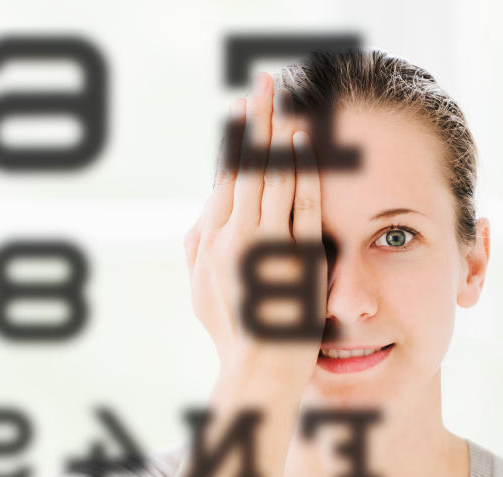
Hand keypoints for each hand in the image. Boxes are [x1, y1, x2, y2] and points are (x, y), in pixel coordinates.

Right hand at [182, 71, 325, 392]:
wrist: (260, 367)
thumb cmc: (233, 336)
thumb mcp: (201, 294)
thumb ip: (197, 253)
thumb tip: (197, 220)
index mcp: (208, 241)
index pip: (224, 179)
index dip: (236, 144)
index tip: (244, 114)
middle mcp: (233, 234)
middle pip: (245, 165)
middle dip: (255, 120)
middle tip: (263, 83)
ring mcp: (266, 242)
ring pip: (271, 174)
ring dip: (278, 132)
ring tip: (285, 96)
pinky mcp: (297, 253)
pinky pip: (300, 201)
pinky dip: (302, 169)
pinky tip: (305, 142)